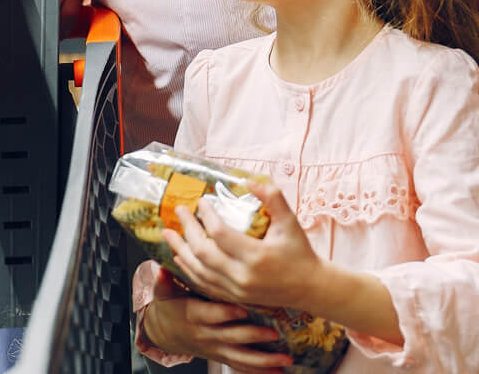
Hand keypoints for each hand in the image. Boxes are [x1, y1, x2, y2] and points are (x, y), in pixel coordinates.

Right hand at [141, 270, 288, 369]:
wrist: (166, 333)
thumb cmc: (170, 307)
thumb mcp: (164, 293)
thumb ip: (164, 282)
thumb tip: (160, 269)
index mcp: (194, 316)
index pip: (211, 314)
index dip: (226, 313)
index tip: (243, 308)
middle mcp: (207, 335)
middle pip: (231, 338)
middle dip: (253, 336)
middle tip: (273, 333)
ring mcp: (216, 349)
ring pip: (241, 358)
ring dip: (263, 361)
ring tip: (284, 359)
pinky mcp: (222, 356)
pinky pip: (242, 367)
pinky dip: (260, 371)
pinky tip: (279, 372)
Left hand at [165, 180, 323, 310]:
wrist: (310, 288)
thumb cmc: (300, 252)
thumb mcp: (290, 222)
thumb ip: (273, 199)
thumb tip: (249, 180)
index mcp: (256, 256)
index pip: (220, 234)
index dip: (207, 216)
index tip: (201, 201)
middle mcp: (243, 276)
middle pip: (203, 252)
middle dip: (187, 230)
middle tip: (179, 211)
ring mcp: (237, 290)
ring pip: (199, 271)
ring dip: (182, 250)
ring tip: (169, 234)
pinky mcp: (234, 297)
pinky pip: (205, 284)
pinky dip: (190, 270)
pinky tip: (180, 257)